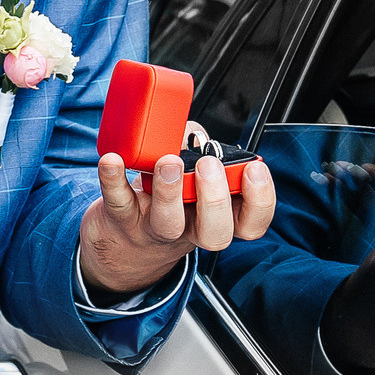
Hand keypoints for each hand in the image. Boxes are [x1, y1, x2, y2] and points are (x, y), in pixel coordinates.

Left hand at [79, 144, 276, 297]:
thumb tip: (192, 133)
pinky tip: (113, 160)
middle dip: (216, 199)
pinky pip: (118, 202)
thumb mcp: (193, 179)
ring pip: (168, 222)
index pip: (250, 223)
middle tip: (209, 167)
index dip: (260, 201)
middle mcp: (190, 228)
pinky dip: (114, 179)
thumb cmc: (168, 200)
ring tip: (170, 162)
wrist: (124, 241)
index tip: (254, 170)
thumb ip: (198, 148)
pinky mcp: (121, 219)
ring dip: (170, 191)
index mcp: (216, 218)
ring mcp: (155, 228)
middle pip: (215, 233)